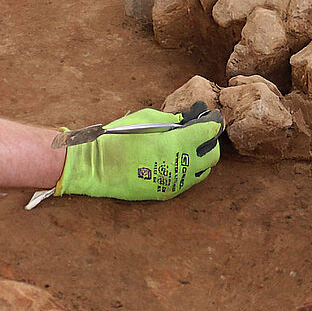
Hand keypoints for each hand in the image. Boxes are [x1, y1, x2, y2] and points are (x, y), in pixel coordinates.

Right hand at [55, 102, 222, 200]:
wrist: (98, 167)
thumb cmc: (119, 138)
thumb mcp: (145, 118)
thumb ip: (170, 119)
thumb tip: (186, 120)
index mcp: (176, 144)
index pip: (207, 133)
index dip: (213, 124)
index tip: (213, 119)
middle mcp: (180, 165)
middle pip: (212, 156)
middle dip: (210, 142)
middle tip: (203, 133)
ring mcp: (175, 182)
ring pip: (202, 172)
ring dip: (201, 158)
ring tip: (190, 147)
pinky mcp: (167, 192)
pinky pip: (187, 182)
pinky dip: (188, 170)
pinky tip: (177, 160)